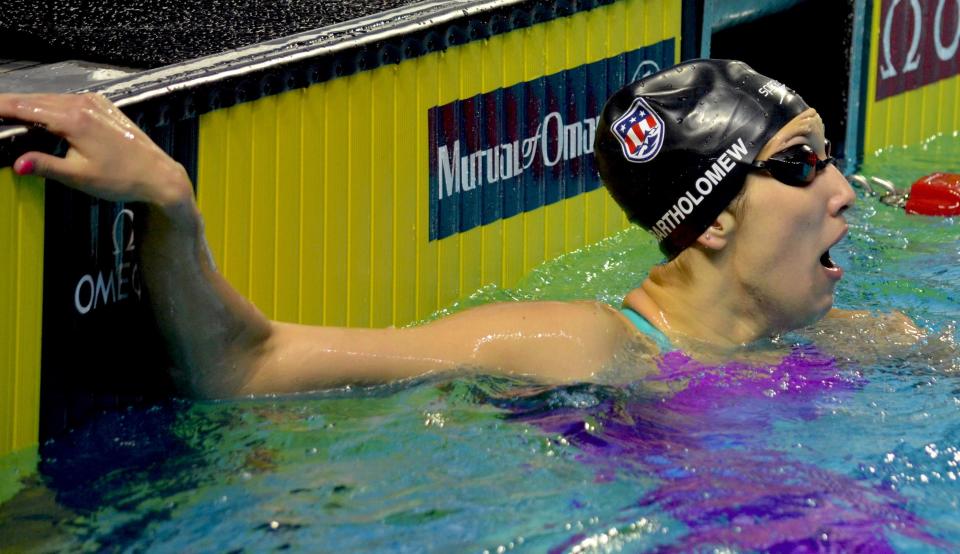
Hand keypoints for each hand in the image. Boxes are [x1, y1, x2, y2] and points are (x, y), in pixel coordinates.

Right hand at [0, 93, 191, 208]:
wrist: (158, 174)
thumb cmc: (121, 178)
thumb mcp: (79, 177)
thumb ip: (45, 166)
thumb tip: (17, 164)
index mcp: (74, 119)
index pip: (24, 107)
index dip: (0, 107)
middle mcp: (83, 104)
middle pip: (34, 100)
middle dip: (9, 105)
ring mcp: (94, 102)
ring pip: (50, 99)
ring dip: (28, 104)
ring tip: (7, 112)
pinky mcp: (102, 106)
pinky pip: (67, 100)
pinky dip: (48, 105)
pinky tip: (39, 113)